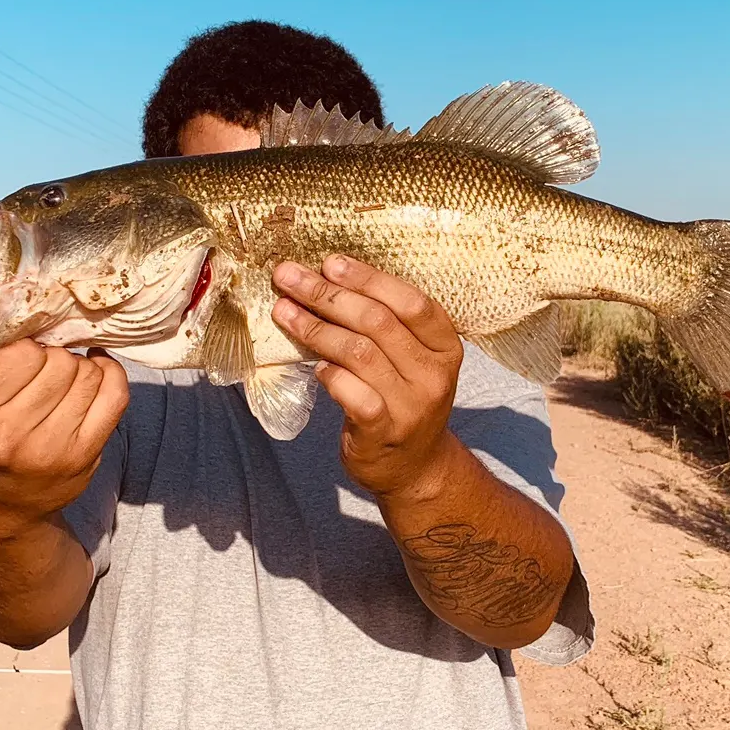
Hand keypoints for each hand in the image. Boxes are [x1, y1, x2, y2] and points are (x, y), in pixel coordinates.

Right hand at [0, 321, 128, 521]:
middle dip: (53, 358)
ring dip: (79, 368)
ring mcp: (50, 450)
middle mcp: (6, 435)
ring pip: (88, 374)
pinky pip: (115, 395)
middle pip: (58, 362)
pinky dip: (110, 374)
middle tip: (43, 372)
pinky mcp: (84, 457)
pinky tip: (97, 370)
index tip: (21, 360)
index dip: (26, 348)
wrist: (2, 503)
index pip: (21, 352)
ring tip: (62, 380)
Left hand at [272, 255, 462, 496]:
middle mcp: (434, 374)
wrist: (415, 467)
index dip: (368, 278)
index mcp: (446, 347)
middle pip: (378, 322)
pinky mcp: (384, 431)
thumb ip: (386, 325)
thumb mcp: (412, 360)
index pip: (411, 302)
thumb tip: (329, 278)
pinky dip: (328, 374)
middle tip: (289, 277)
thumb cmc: (403, 400)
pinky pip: (350, 392)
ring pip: (358, 353)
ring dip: (315, 328)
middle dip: (327, 295)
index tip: (329, 262)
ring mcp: (411, 405)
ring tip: (284, 312)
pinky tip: (314, 366)